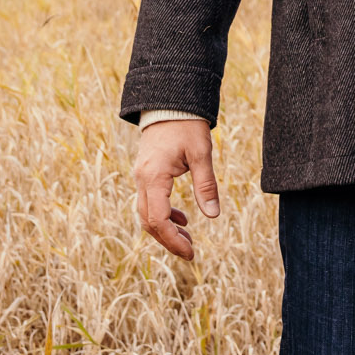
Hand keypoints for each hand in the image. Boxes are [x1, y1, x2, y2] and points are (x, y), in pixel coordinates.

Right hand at [132, 118, 220, 258]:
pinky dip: (163, 214)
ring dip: (165, 229)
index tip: (190, 252)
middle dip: (168, 240)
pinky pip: (149, 201)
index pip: (158, 219)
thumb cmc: (187, 125)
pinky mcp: (146, 173)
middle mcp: (142, 179)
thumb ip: (206, 184)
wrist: (170, 103)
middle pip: (148, 222)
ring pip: (146, 213)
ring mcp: (141, 177)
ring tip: (188, 239)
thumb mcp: (201, 153)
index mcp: (154, 177)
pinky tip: (183, 218)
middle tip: (190, 252)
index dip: (173, 240)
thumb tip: (213, 215)